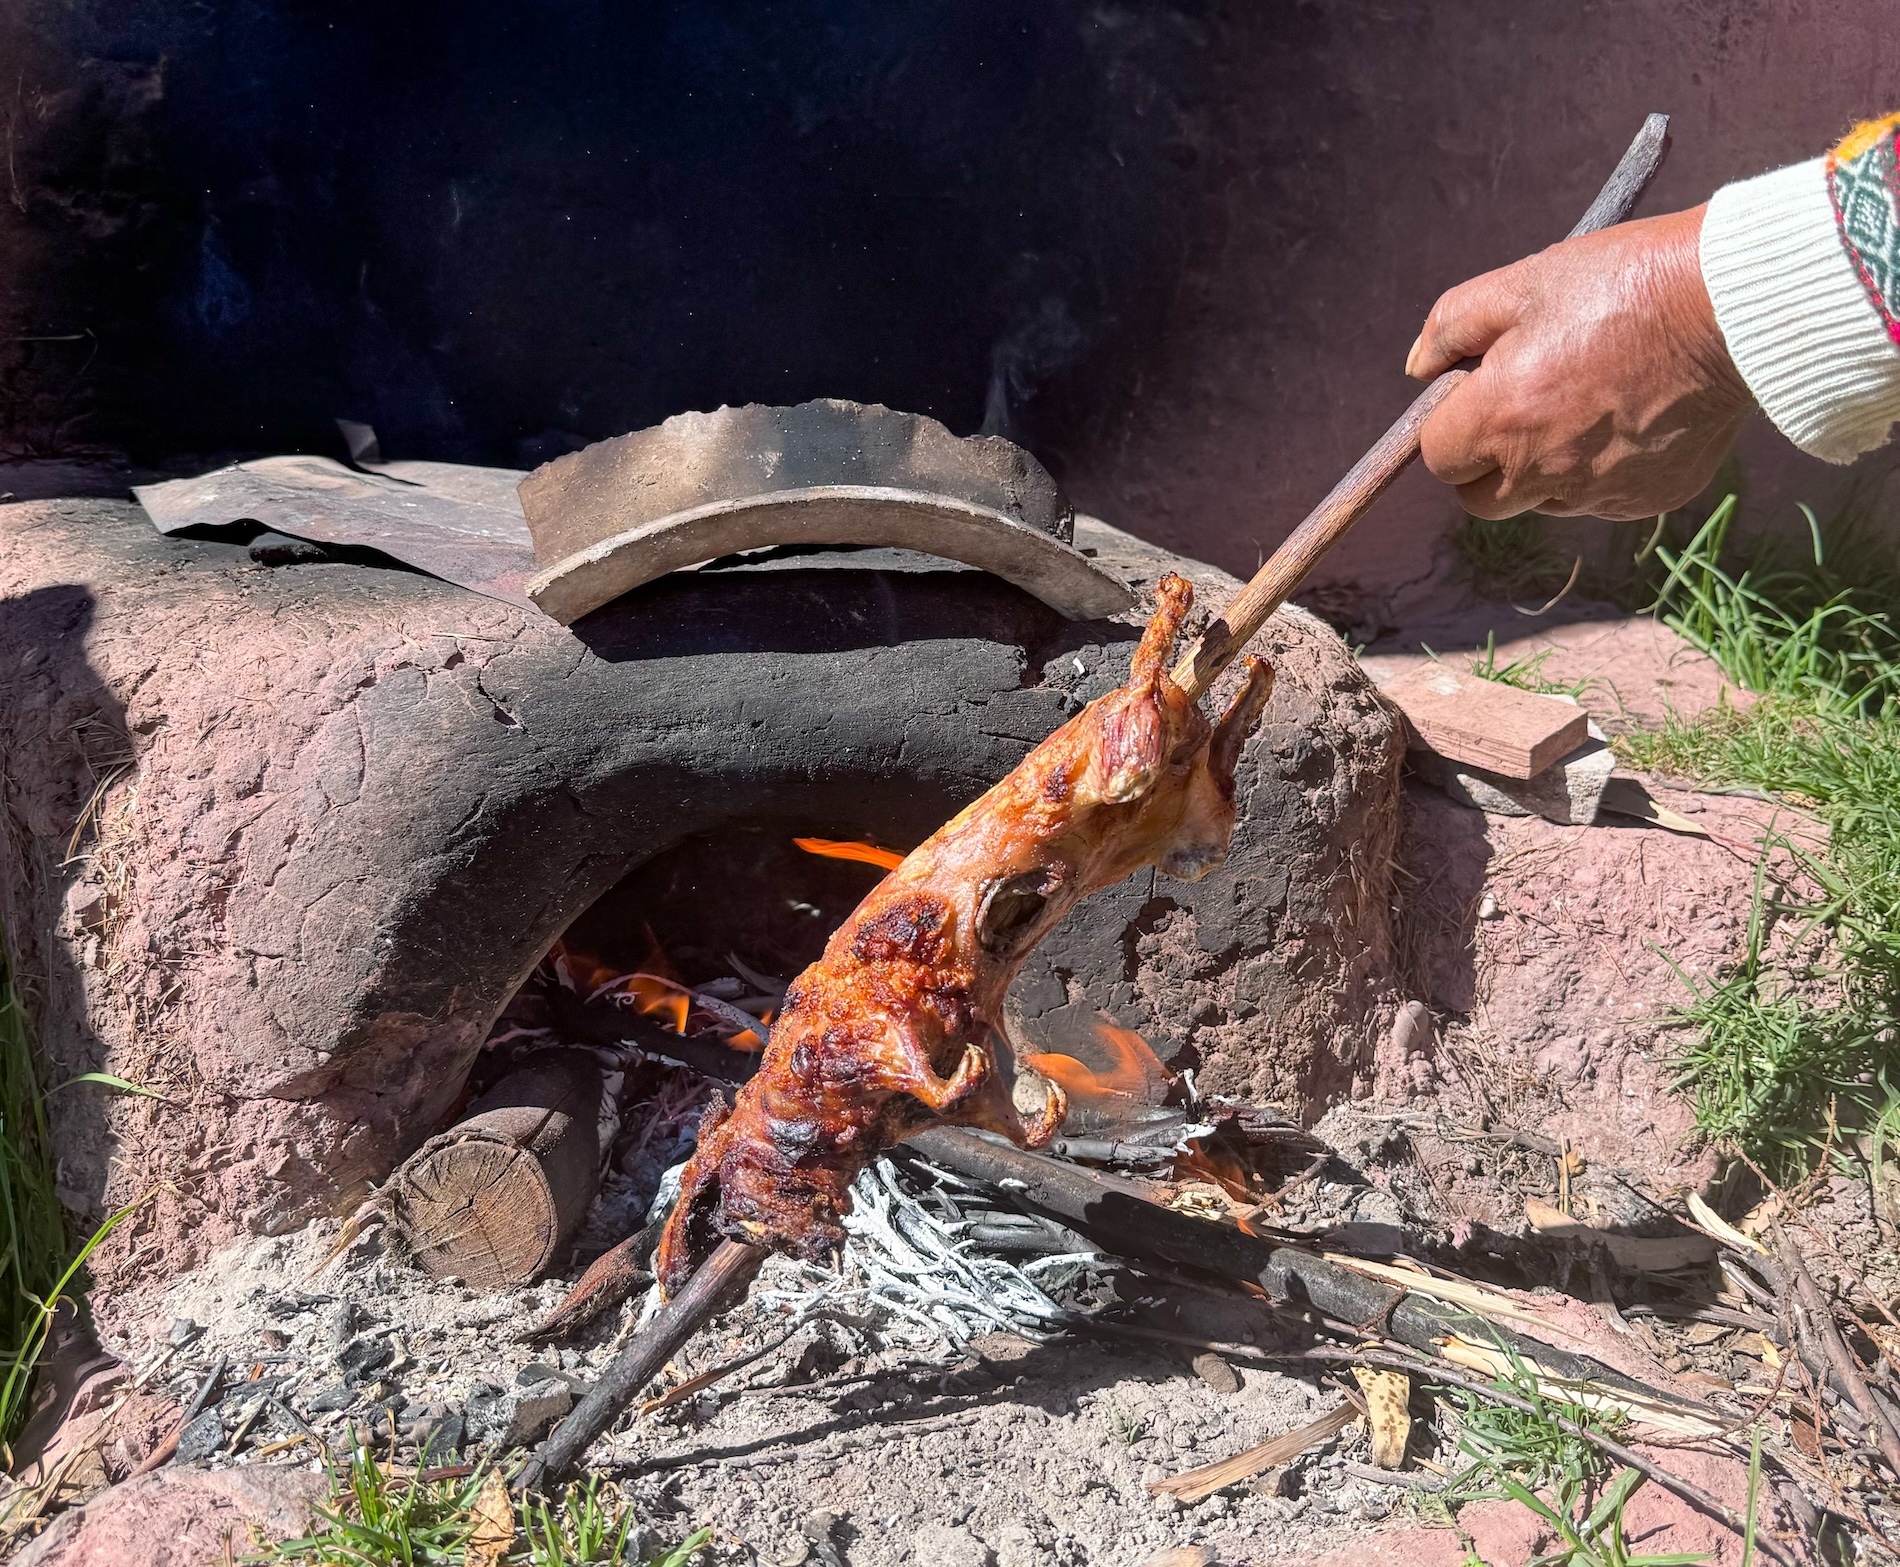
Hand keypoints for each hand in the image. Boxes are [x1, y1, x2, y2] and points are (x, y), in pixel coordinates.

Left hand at [1406, 205, 1753, 521]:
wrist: (1735, 307)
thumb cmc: (1622, 284)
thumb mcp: (1523, 283)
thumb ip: (1452, 326)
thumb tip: (1419, 368)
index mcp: (1500, 421)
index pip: (1437, 458)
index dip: (1450, 426)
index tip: (1478, 394)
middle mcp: (1543, 471)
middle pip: (1481, 501)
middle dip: (1486, 464)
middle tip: (1524, 407)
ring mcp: (1598, 493)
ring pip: (1543, 502)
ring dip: (1546, 468)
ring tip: (1588, 399)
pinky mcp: (1649, 499)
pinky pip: (1604, 499)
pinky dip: (1605, 470)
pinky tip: (1635, 414)